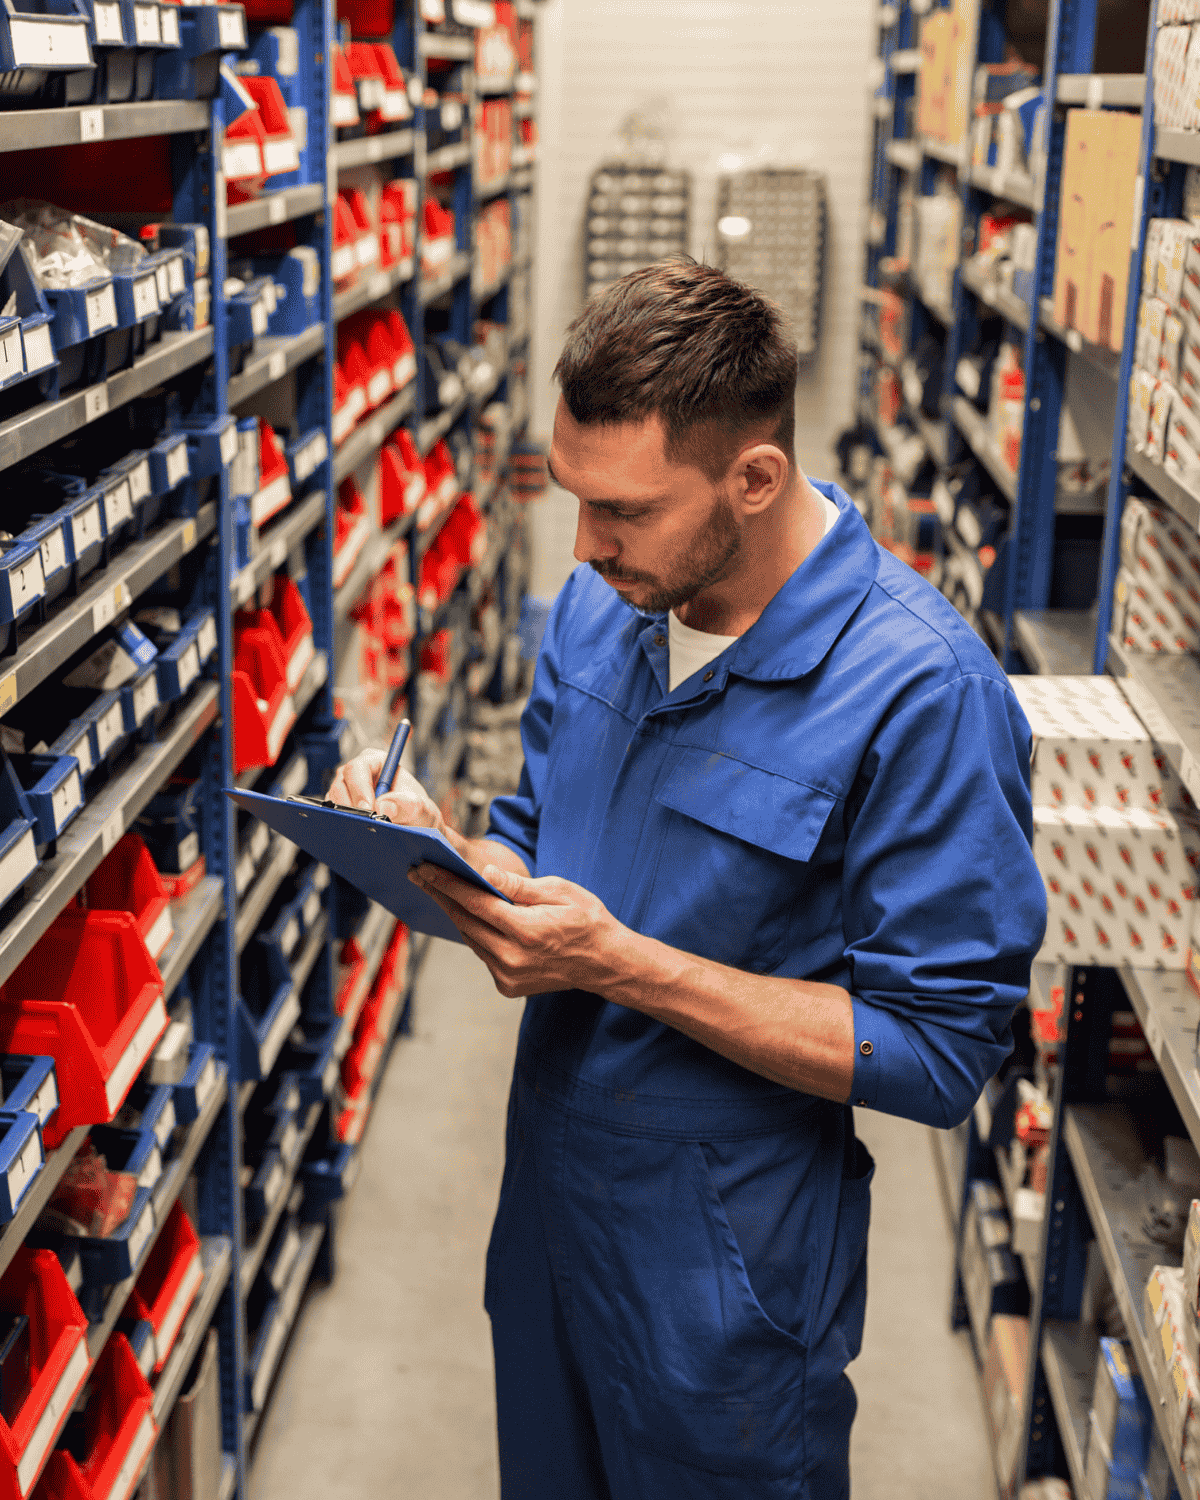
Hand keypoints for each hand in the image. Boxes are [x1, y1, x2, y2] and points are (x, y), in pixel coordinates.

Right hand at [327, 749, 444, 832]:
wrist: (414, 831)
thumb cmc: (418, 814)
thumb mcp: (422, 810)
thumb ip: (409, 805)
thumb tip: (384, 806)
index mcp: (376, 762)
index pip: (358, 767)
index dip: (360, 788)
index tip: (368, 809)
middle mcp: (357, 774)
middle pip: (340, 784)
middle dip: (349, 806)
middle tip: (362, 824)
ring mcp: (345, 792)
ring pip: (332, 801)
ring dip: (344, 817)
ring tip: (361, 832)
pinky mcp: (339, 810)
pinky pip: (331, 816)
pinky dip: (341, 826)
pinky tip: (353, 836)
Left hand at [408, 862, 624, 997]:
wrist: (605, 963)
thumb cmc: (587, 920)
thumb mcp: (560, 891)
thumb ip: (520, 886)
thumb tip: (486, 873)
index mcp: (526, 930)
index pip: (475, 902)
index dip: (447, 883)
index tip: (425, 868)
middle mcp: (512, 957)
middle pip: (465, 921)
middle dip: (441, 895)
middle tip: (420, 875)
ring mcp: (508, 975)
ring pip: (471, 938)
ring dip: (457, 915)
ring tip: (441, 892)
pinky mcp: (507, 986)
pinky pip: (482, 954)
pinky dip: (476, 934)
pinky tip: (473, 917)